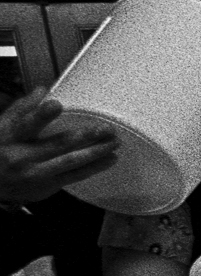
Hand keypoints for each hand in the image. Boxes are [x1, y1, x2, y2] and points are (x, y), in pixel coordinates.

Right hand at [0, 88, 117, 204]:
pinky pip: (74, 175)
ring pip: (70, 161)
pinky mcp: (47, 185)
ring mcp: (36, 172)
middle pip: (57, 144)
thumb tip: (44, 90)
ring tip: (114, 142)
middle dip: (85, 136)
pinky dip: (94, 167)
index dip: (41, 115)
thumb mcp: (2, 126)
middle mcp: (22, 156)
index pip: (25, 124)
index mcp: (10, 137)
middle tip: (107, 129)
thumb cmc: (1, 148)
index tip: (56, 104)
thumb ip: (23, 107)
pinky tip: (109, 159)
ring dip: (96, 152)